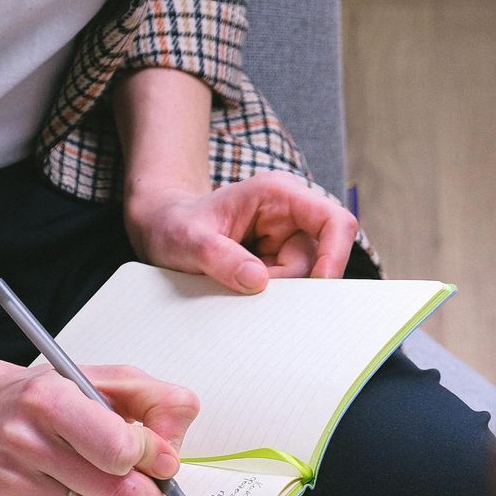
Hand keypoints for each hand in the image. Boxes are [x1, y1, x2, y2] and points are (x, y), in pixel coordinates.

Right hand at [0, 356, 199, 495]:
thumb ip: (155, 400)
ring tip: (112, 478)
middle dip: (149, 489)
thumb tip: (175, 445)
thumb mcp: (101, 379)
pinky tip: (78, 488)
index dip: (155, 456)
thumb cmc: (42, 397)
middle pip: (117, 493)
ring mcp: (11, 483)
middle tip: (150, 478)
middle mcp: (24, 443)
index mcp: (48, 400)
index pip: (121, 450)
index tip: (162, 455)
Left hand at [125, 172, 359, 293]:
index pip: (335, 222)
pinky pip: (287, 290)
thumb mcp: (188, 240)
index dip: (335, 256)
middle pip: (317, 262)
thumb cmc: (173, 224)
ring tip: (230, 284)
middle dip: (287, 286)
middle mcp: (291, 216)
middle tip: (243, 288)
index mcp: (279, 195)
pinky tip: (237, 290)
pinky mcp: (278, 263)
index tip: (316, 287)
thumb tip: (258, 281)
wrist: (160, 229)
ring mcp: (286, 242)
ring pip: (302, 282)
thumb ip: (220, 257)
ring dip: (273, 295)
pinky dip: (266, 299)